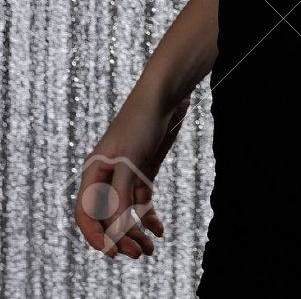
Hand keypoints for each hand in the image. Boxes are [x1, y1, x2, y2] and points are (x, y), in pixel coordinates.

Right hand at [72, 93, 189, 259]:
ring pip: (126, 212)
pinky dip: (150, 217)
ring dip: (136, 231)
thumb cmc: (141, 122)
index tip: (112, 252)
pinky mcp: (144, 171)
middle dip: (120, 237)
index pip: (86, 213)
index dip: (96, 236)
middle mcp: (107, 175)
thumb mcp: (129, 161)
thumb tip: (115, 230)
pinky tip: (159, 230)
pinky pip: (142, 201)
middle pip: (108, 216)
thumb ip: (120, 196)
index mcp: (94, 172)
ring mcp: (126, 174)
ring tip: (150, 249)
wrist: (165, 95)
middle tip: (138, 254)